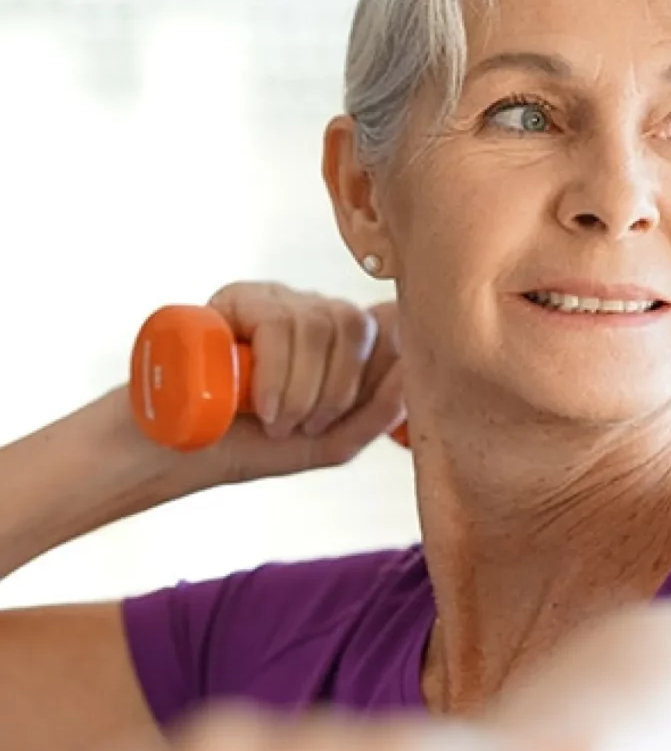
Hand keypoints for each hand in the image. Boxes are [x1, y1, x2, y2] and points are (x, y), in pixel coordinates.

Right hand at [200, 282, 404, 485]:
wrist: (179, 453)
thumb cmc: (254, 445)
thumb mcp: (332, 442)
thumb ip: (379, 413)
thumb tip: (412, 374)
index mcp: (343, 343)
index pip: (390, 326)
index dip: (386, 361)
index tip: (358, 406)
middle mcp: (314, 313)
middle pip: (358, 324)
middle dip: (338, 390)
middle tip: (304, 427)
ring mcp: (277, 300)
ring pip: (323, 324)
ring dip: (304, 390)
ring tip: (276, 422)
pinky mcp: (238, 297)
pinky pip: (281, 324)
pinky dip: (277, 375)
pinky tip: (260, 405)